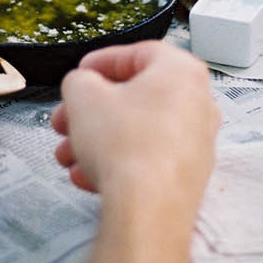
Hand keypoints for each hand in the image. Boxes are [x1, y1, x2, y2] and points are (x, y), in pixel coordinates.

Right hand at [51, 40, 218, 234]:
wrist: (148, 209)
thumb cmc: (123, 143)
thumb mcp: (83, 96)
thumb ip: (79, 81)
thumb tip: (83, 86)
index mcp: (181, 71)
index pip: (139, 53)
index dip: (101, 61)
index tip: (79, 74)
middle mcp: (198, 103)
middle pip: (135, 98)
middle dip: (90, 111)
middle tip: (64, 121)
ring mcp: (198, 142)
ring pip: (137, 132)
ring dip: (97, 140)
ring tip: (67, 156)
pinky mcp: (190, 176)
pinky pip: (148, 159)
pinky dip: (117, 163)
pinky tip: (87, 177)